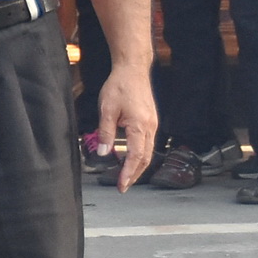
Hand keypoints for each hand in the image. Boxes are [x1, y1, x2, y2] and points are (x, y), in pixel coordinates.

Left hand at [97, 64, 158, 193]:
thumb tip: (104, 153)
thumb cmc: (119, 86)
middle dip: (134, 174)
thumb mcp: (107, 110)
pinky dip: (140, 155)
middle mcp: (150, 127)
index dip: (128, 173)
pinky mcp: (150, 121)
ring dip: (138, 166)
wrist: (133, 70)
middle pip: (145, 158)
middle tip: (123, 186)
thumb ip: (106, 133)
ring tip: (126, 177)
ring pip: (148, 152)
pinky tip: (131, 159)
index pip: (135, 156)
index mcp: (140, 126)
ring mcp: (152, 124)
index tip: (121, 185)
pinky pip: (147, 143)